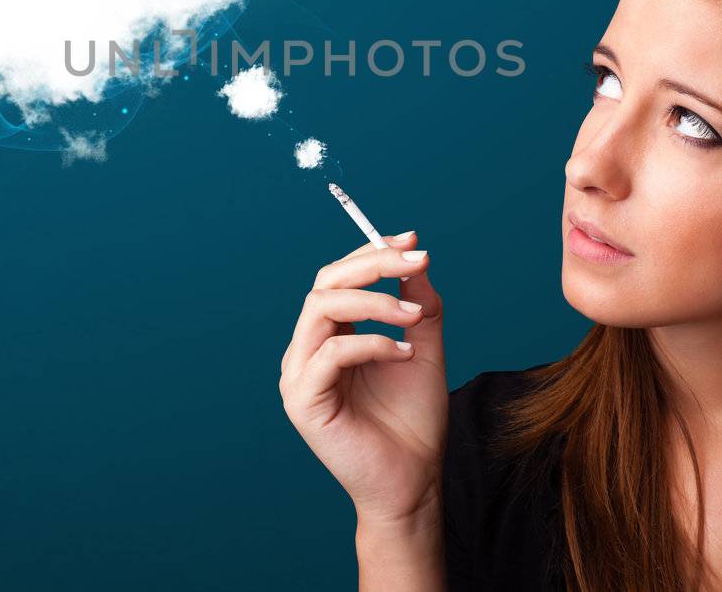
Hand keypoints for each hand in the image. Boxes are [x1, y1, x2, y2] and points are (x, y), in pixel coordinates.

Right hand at [279, 230, 446, 523]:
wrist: (413, 480)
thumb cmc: (413, 420)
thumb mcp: (422, 348)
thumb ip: (418, 305)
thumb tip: (416, 257)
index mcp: (329, 336)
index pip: (338, 278)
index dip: (371, 253)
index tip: (412, 241)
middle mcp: (307, 349)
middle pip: (325, 283)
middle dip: (372, 265)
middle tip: (414, 261)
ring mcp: (299, 374)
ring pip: (321, 308)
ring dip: (374, 302)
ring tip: (413, 317)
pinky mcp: (302, 401)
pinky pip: (331, 353)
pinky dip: (371, 343)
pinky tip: (404, 353)